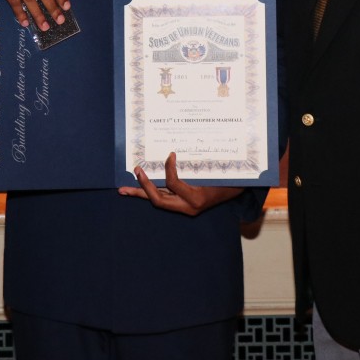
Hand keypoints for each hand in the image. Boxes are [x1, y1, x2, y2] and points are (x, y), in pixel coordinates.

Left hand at [118, 152, 242, 215]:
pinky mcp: (181, 205)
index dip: (168, 168)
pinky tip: (137, 189)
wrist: (236, 191)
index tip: (170, 154)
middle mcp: (188, 207)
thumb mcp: (216, 170)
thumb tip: (178, 150)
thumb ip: (198, 164)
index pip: (174, 184)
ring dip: (140, 193)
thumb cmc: (227, 178)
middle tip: (136, 170)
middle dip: (144, 185)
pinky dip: (150, 192)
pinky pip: (162, 198)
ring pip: (157, 201)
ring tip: (122, 190)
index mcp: (196, 199)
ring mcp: (183, 208)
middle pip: (159, 200)